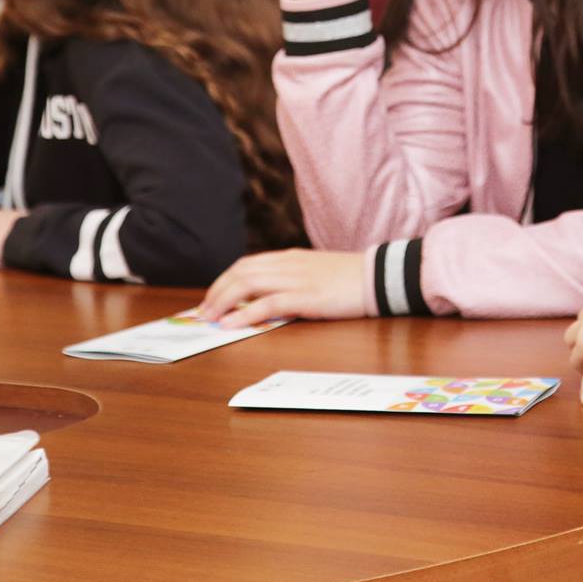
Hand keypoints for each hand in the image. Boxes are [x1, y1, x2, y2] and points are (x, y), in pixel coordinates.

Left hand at [194, 250, 369, 327]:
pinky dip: (245, 313)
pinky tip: (231, 324)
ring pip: (248, 284)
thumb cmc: (351, 279)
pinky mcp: (306, 297)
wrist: (379, 277)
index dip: (224, 280)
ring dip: (223, 301)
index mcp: (290, 257)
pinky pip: (268, 303)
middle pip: (241, 272)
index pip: (247, 264)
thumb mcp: (316, 272)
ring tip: (210, 317)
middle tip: (203, 311)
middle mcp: (289, 264)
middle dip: (217, 291)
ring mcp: (297, 279)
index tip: (212, 297)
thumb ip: (293, 278)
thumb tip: (269, 296)